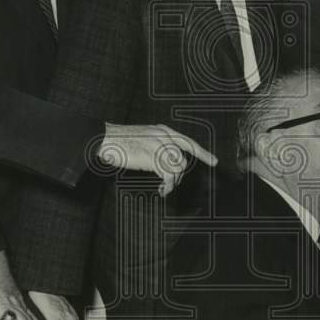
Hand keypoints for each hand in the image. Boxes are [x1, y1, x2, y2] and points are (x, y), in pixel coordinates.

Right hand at [99, 123, 217, 194]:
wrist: (105, 140)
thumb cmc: (120, 141)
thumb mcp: (144, 137)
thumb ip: (158, 144)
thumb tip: (169, 160)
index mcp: (162, 130)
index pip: (188, 142)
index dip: (202, 152)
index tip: (214, 161)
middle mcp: (164, 136)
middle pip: (183, 160)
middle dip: (179, 175)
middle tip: (169, 183)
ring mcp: (159, 146)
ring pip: (177, 169)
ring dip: (172, 182)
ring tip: (164, 187)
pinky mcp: (153, 158)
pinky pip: (169, 176)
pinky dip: (167, 185)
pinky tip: (162, 189)